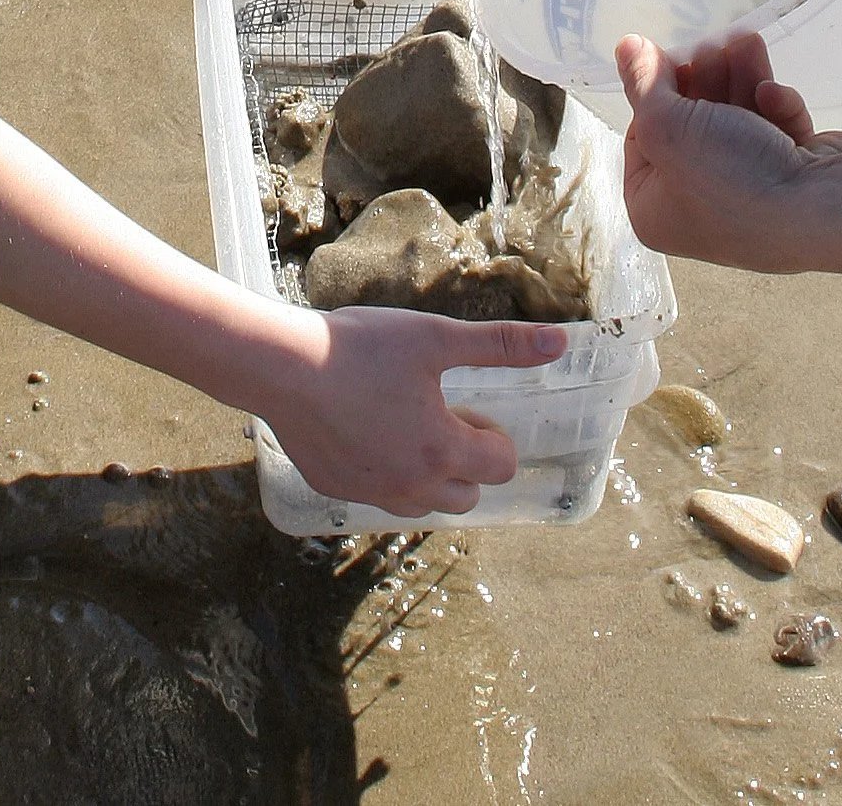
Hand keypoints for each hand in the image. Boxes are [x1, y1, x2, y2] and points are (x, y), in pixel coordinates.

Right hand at [256, 306, 565, 515]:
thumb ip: (500, 345)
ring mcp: (371, 494)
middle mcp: (410, 487)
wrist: (281, 365)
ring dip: (429, 475)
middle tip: (439, 414)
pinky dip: (386, 473)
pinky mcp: (336, 490)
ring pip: (423, 504)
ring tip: (404, 423)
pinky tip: (365, 430)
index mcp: (441, 451)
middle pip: (468, 495)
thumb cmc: (360, 348)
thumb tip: (560, 343)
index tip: (469, 405)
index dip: (492, 434)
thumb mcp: (436, 338)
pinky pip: (380, 496)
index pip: (500, 467)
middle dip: (467, 462)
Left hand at [617, 30, 841, 272]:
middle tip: (710, 46)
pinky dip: (774, 108)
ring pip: (736, 121)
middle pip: (691, 126)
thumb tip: (625, 46)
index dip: (655, 95)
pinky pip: (774, 134)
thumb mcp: (668, 125)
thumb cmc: (729, 176)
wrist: (824, 209)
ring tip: (745, 39)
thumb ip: (643, 81)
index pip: (643, 140)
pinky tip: (773, 95)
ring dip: (740, 77)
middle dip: (704, 78)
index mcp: (655, 211)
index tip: (667, 59)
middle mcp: (698, 209)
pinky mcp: (793, 177)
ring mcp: (750, 196)